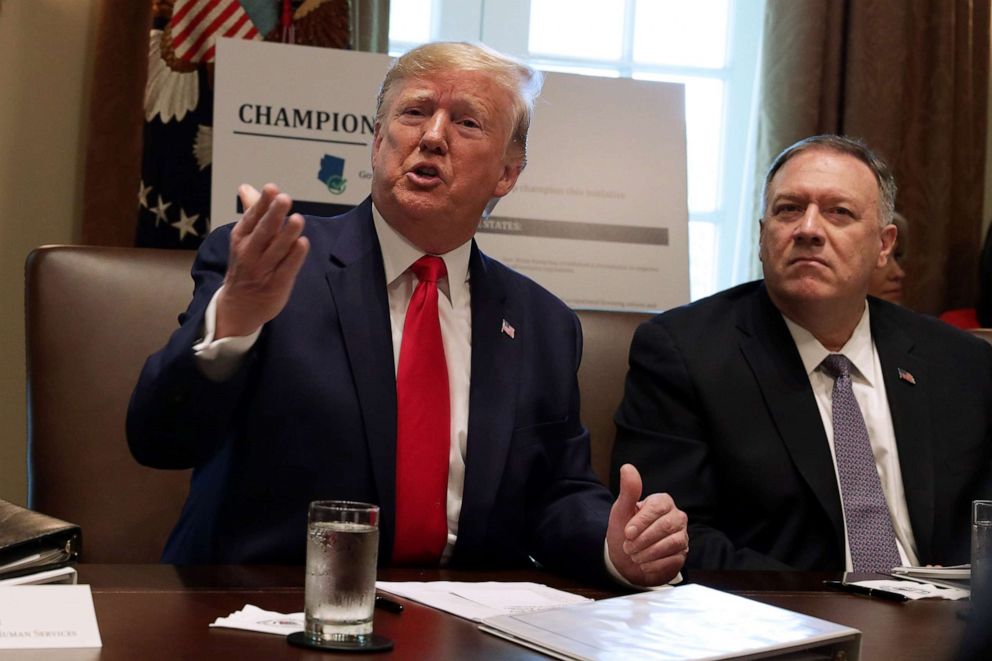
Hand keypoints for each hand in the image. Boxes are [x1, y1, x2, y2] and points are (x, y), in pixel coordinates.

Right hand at [215, 183, 309, 338]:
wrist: (239, 306)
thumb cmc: (246, 265)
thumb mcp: (243, 238)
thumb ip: (251, 212)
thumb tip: (246, 187)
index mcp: (241, 238)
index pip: (252, 217)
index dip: (262, 203)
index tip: (272, 188)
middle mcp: (250, 252)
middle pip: (264, 231)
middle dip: (274, 215)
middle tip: (284, 199)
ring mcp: (263, 270)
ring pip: (277, 249)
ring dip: (287, 234)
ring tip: (297, 219)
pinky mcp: (276, 285)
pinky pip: (287, 269)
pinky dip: (294, 257)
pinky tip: (302, 243)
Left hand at [606, 463, 687, 585]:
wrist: (626, 558)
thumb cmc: (625, 530)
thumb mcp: (622, 510)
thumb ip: (628, 490)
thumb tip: (627, 467)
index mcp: (662, 502)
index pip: (657, 508)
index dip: (641, 521)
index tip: (627, 533)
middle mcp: (676, 517)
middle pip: (666, 526)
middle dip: (644, 540)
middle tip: (628, 547)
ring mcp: (681, 536)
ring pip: (672, 543)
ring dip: (649, 553)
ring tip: (634, 556)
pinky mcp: (682, 555)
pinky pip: (674, 560)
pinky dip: (656, 565)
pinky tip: (644, 565)